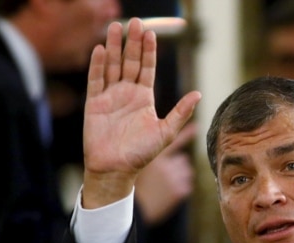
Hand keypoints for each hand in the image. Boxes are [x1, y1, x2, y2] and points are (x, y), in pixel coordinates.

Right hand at [81, 17, 200, 208]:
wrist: (117, 169)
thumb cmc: (142, 154)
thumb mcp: (166, 132)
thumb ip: (180, 112)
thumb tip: (199, 94)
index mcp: (144, 98)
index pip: (147, 68)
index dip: (149, 51)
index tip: (150, 33)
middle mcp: (127, 94)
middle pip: (130, 62)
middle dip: (132, 43)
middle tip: (134, 22)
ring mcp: (110, 97)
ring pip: (112, 66)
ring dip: (113, 47)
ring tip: (115, 28)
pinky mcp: (94, 103)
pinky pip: (95, 80)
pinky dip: (97, 65)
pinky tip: (100, 49)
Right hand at [135, 122, 196, 224]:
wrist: (139, 209)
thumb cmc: (137, 186)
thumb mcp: (140, 166)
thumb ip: (150, 154)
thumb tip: (167, 148)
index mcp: (154, 157)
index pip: (173, 142)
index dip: (186, 134)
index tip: (196, 127)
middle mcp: (166, 165)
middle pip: (182, 160)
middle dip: (176, 166)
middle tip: (164, 176)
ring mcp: (174, 178)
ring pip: (186, 172)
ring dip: (179, 176)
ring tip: (165, 185)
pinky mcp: (180, 190)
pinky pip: (186, 185)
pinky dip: (180, 188)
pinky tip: (168, 193)